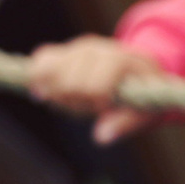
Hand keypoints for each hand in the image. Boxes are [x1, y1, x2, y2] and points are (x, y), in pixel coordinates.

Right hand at [27, 37, 162, 144]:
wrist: (142, 71)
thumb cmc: (146, 93)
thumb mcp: (146, 111)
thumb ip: (126, 123)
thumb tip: (100, 137)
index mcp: (119, 59)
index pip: (92, 87)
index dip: (96, 104)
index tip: (106, 107)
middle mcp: (96, 48)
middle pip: (68, 83)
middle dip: (76, 102)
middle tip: (90, 105)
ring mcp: (78, 47)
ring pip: (50, 70)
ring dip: (58, 93)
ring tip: (75, 99)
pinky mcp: (65, 50)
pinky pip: (43, 57)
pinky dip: (38, 75)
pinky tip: (43, 90)